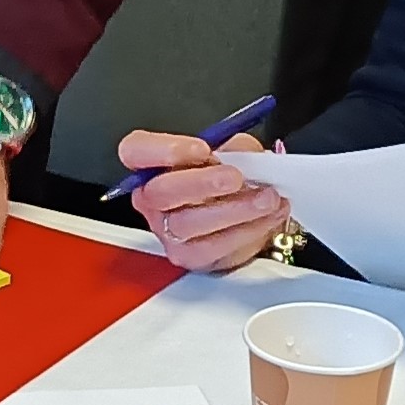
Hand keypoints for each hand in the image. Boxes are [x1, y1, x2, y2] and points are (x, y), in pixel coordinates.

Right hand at [122, 129, 286, 272]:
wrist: (247, 214)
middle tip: (236, 178)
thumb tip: (245, 157)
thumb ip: (236, 148)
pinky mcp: (190, 256)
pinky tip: (268, 215)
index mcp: (154, 164)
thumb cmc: (232, 180)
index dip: (163, 149)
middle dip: (202, 183)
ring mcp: (168, 231)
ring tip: (266, 198)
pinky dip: (247, 229)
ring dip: (234, 209)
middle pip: (160, 192)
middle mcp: (153, 199)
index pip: (135, 151)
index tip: (201, 149)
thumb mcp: (235, 151)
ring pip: (189, 223)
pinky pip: (213, 246)